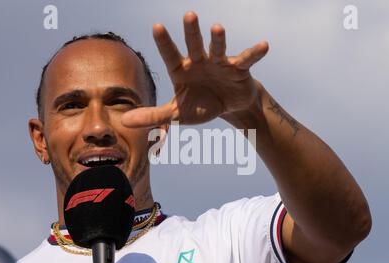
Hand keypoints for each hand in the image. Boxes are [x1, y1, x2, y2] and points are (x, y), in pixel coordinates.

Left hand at [121, 11, 268, 127]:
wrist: (228, 107)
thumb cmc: (200, 104)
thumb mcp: (177, 113)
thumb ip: (152, 115)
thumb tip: (124, 121)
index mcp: (181, 70)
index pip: (170, 55)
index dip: (165, 43)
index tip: (157, 26)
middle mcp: (199, 62)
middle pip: (194, 45)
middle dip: (192, 32)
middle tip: (189, 16)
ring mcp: (219, 63)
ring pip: (218, 48)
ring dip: (219, 39)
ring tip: (218, 28)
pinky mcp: (238, 68)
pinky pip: (246, 59)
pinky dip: (255, 53)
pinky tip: (264, 45)